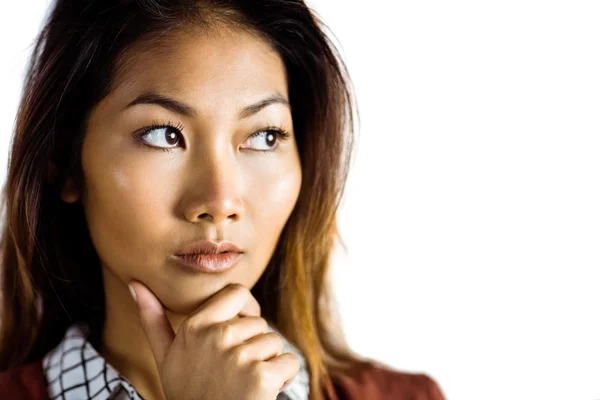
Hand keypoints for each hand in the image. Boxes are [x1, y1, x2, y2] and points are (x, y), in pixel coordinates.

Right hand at [128, 281, 299, 399]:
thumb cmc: (189, 392)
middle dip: (255, 346)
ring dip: (270, 363)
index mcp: (194, 326)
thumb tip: (135, 283)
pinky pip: (290, 362)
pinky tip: (264, 391)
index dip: (246, 311)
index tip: (242, 332)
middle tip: (235, 372)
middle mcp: (216, 336)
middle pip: (260, 323)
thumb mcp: (166, 358)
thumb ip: (153, 319)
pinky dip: (285, 378)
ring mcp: (238, 356)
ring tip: (246, 383)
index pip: (238, 293)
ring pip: (275, 342)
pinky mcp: (261, 376)